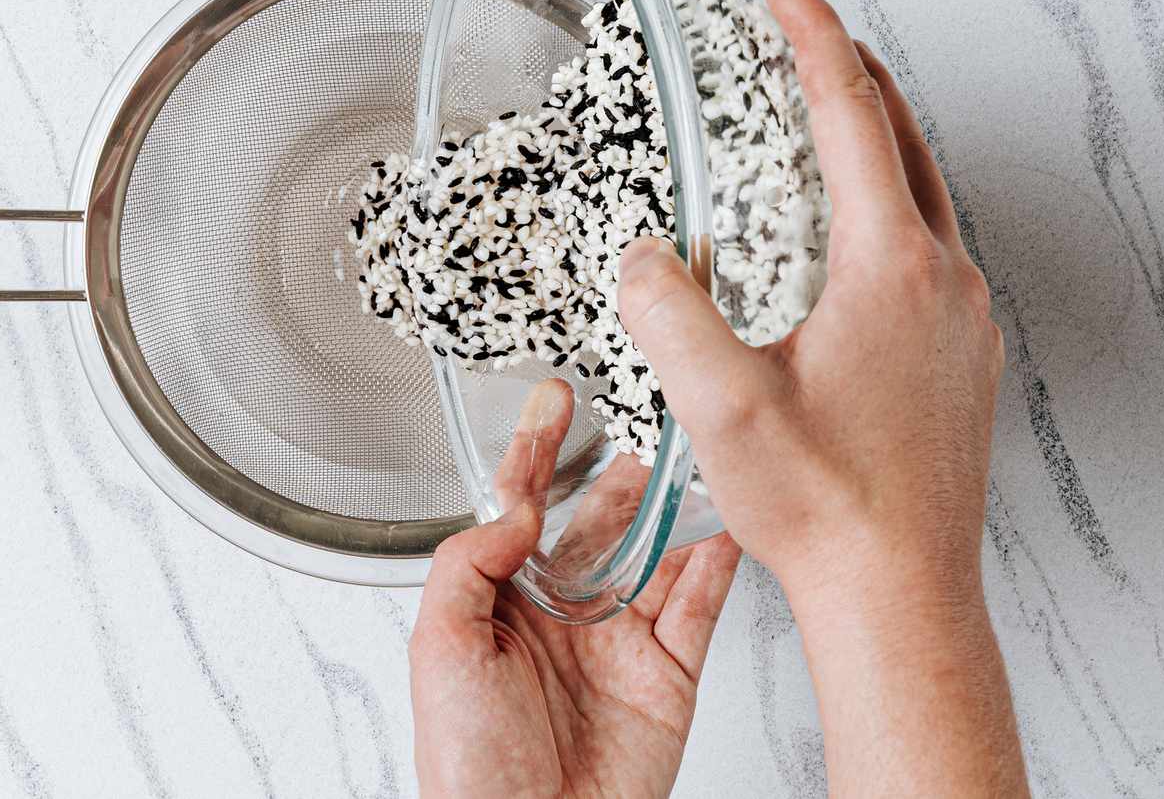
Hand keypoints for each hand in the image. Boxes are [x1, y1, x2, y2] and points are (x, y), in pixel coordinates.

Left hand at [409, 380, 740, 798]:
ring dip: (674, 508)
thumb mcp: (439, 646)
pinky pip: (699, 607)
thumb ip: (469, 562)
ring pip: (656, 555)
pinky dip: (718, 564)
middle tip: (644, 426)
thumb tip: (518, 509)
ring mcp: (619, 643)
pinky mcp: (668, 675)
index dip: (537, 451)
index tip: (552, 402)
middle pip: (602, 523)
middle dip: (621, 475)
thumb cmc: (469, 765)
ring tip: (692, 460)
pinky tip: (724, 525)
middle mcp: (565, 615)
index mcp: (505, 603)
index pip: (523, 508)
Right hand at [617, 0, 1026, 795]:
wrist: (901, 591)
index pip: (853, 114)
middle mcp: (943, 279)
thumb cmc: (825, 508)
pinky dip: (885, 201)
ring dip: (869, 135)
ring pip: (921, 188)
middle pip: (902, 134)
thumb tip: (640, 253)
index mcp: (891, 267)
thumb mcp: (724, 407)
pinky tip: (843, 233)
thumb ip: (669, 315)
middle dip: (847, 69)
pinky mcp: (961, 354)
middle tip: (795, 35)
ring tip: (814, 115)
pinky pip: (926, 243)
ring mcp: (962, 318)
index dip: (813, 38)